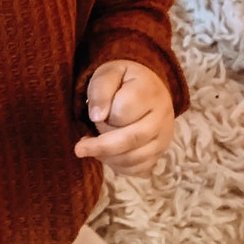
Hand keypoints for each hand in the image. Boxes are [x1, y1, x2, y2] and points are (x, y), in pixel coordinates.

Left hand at [74, 59, 174, 174]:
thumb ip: (100, 90)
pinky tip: (108, 155)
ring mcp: (164, 136)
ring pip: (135, 158)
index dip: (104, 116)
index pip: (123, 112)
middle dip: (101, 146)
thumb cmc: (123, 81)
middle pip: (131, 139)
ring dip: (108, 158)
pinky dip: (119, 167)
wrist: (147, 88)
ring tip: (93, 148)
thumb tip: (97, 117)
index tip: (94, 114)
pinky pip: (139, 169)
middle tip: (79, 148)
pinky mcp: (160, 153)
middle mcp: (162, 116)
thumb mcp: (108, 73)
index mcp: (149, 91)